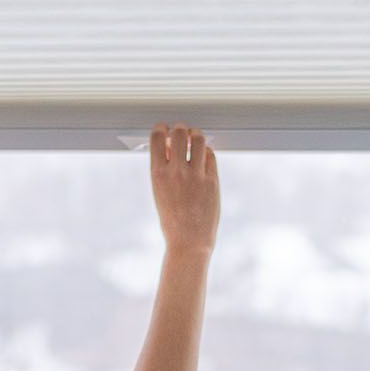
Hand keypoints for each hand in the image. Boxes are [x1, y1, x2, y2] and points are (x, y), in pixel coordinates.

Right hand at [148, 122, 218, 257]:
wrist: (188, 242)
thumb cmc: (172, 219)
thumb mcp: (159, 191)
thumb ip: (164, 167)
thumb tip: (169, 145)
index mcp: (157, 174)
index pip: (158, 136)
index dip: (162, 128)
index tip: (164, 130)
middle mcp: (176, 172)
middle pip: (179, 132)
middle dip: (180, 129)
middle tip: (181, 134)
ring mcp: (196, 176)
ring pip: (198, 139)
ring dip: (195, 135)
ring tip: (194, 141)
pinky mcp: (212, 181)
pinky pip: (210, 155)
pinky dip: (206, 151)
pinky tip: (203, 157)